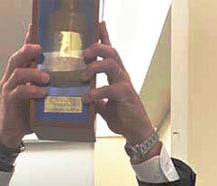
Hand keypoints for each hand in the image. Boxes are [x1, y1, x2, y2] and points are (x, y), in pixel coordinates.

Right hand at [0, 24, 47, 148]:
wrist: (14, 132)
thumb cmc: (29, 112)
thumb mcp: (41, 95)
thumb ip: (50, 84)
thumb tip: (72, 77)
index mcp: (20, 74)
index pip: (23, 54)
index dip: (28, 40)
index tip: (35, 28)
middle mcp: (11, 78)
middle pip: (16, 58)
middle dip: (27, 50)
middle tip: (40, 49)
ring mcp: (8, 89)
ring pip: (17, 73)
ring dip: (33, 73)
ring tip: (47, 77)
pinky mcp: (9, 101)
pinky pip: (18, 91)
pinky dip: (31, 90)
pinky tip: (42, 92)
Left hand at [82, 22, 154, 143]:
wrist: (136, 131)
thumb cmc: (122, 116)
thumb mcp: (103, 103)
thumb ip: (94, 96)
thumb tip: (80, 95)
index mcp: (116, 74)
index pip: (110, 51)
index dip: (105, 36)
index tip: (99, 23)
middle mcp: (121, 75)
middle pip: (111, 51)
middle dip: (95, 48)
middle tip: (83, 55)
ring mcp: (124, 83)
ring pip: (111, 64)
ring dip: (94, 67)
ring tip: (83, 76)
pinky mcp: (125, 95)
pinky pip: (110, 88)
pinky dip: (96, 92)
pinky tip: (87, 99)